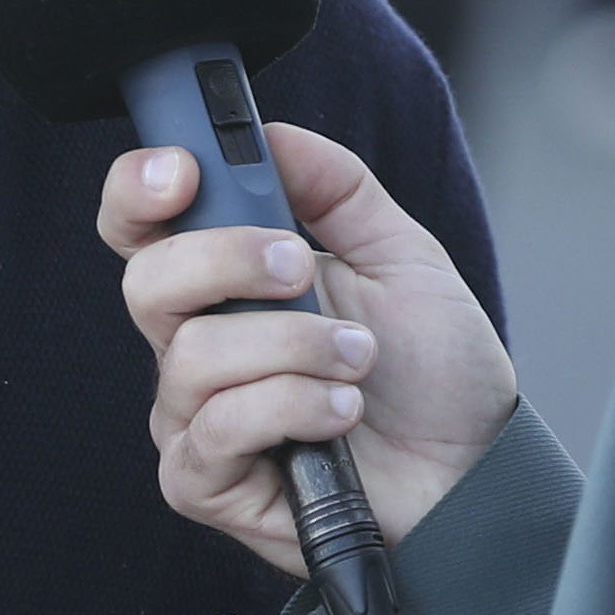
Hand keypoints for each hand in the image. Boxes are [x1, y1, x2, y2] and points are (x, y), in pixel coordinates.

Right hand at [100, 123, 515, 576]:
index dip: (140, 188)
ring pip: (194, 355)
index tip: (185, 169)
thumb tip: (272, 132)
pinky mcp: (205, 482)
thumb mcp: (402, 256)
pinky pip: (216, 429)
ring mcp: (193, 415)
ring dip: (294, 346)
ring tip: (357, 359)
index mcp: (226, 280)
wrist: (475, 469)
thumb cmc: (434, 370)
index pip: (142, 224)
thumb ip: (336, 188)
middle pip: (146, 280)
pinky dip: (292, 407)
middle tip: (300, 269)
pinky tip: (340, 414)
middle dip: (228, 259)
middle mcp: (196, 344)